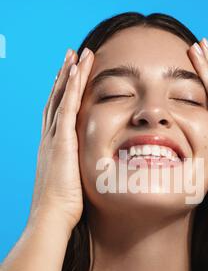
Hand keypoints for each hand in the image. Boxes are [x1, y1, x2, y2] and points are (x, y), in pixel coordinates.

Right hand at [29, 47, 93, 232]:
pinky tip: (76, 71)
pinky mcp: (61, 141)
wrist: (52, 217)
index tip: (70, 77)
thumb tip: (94, 171)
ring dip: (69, 74)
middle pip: (56, 99)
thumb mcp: (73, 184)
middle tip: (71, 56)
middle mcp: (50, 138)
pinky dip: (71, 87)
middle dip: (64, 77)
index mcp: (53, 147)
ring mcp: (54, 138)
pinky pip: (66, 107)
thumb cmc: (64, 208)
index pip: (58, 113)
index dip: (63, 93)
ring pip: (61, 98)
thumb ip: (80, 172)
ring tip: (76, 54)